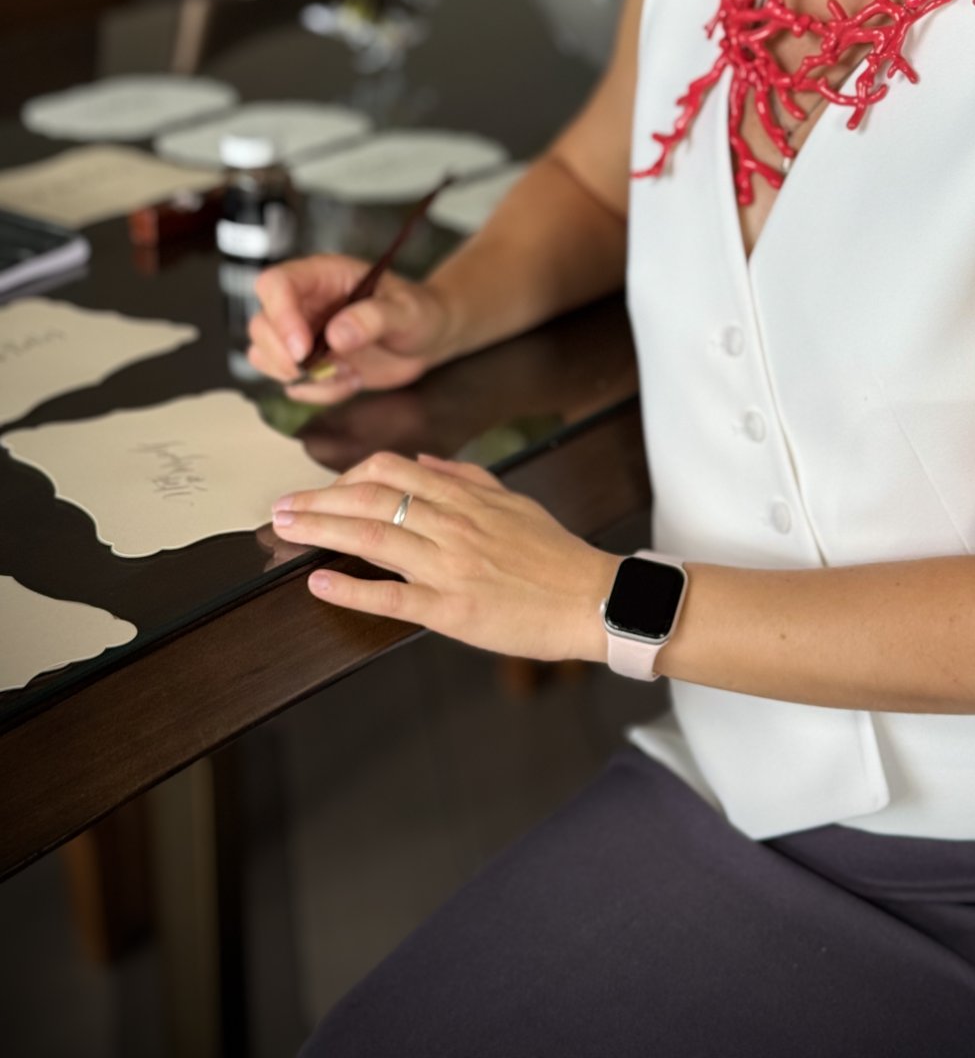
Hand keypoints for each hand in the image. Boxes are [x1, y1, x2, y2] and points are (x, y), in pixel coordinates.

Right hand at [249, 255, 454, 404]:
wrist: (430, 337)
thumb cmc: (419, 311)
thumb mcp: (407, 311)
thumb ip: (375, 317)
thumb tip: (337, 334)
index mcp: (323, 275)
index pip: (276, 284)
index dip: (279, 315)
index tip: (302, 348)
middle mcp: (306, 302)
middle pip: (261, 324)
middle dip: (281, 356)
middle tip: (316, 370)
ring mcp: (305, 334)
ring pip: (265, 356)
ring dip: (298, 377)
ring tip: (344, 374)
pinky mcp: (312, 363)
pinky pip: (292, 383)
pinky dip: (317, 392)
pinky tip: (351, 381)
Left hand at [271, 449, 615, 663]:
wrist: (593, 599)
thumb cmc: (557, 555)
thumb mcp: (515, 502)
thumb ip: (467, 479)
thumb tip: (424, 463)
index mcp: (466, 500)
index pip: (392, 472)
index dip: (346, 476)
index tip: (321, 487)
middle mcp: (453, 527)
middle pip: (371, 500)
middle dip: (318, 501)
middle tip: (281, 507)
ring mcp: (450, 568)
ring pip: (373, 539)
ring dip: (321, 532)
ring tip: (285, 531)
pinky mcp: (452, 611)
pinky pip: (393, 597)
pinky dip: (352, 589)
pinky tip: (320, 584)